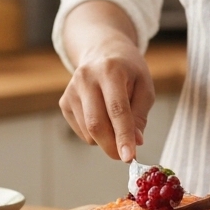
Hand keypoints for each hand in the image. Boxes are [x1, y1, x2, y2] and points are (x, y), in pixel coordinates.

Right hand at [59, 37, 154, 161]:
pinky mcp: (64, 102)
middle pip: (96, 124)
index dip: (123, 135)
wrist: (102, 51)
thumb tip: (135, 142)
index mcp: (110, 70)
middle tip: (126, 156)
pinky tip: (103, 116)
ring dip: (106, 139)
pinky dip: (96, 134)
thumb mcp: (144, 86)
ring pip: (88, 132)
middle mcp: (86, 79)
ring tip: (117, 121)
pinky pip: (82, 131)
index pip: (117, 109)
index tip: (130, 157)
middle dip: (112, 146)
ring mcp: (71, 90)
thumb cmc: (128, 71)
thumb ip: (140, 115)